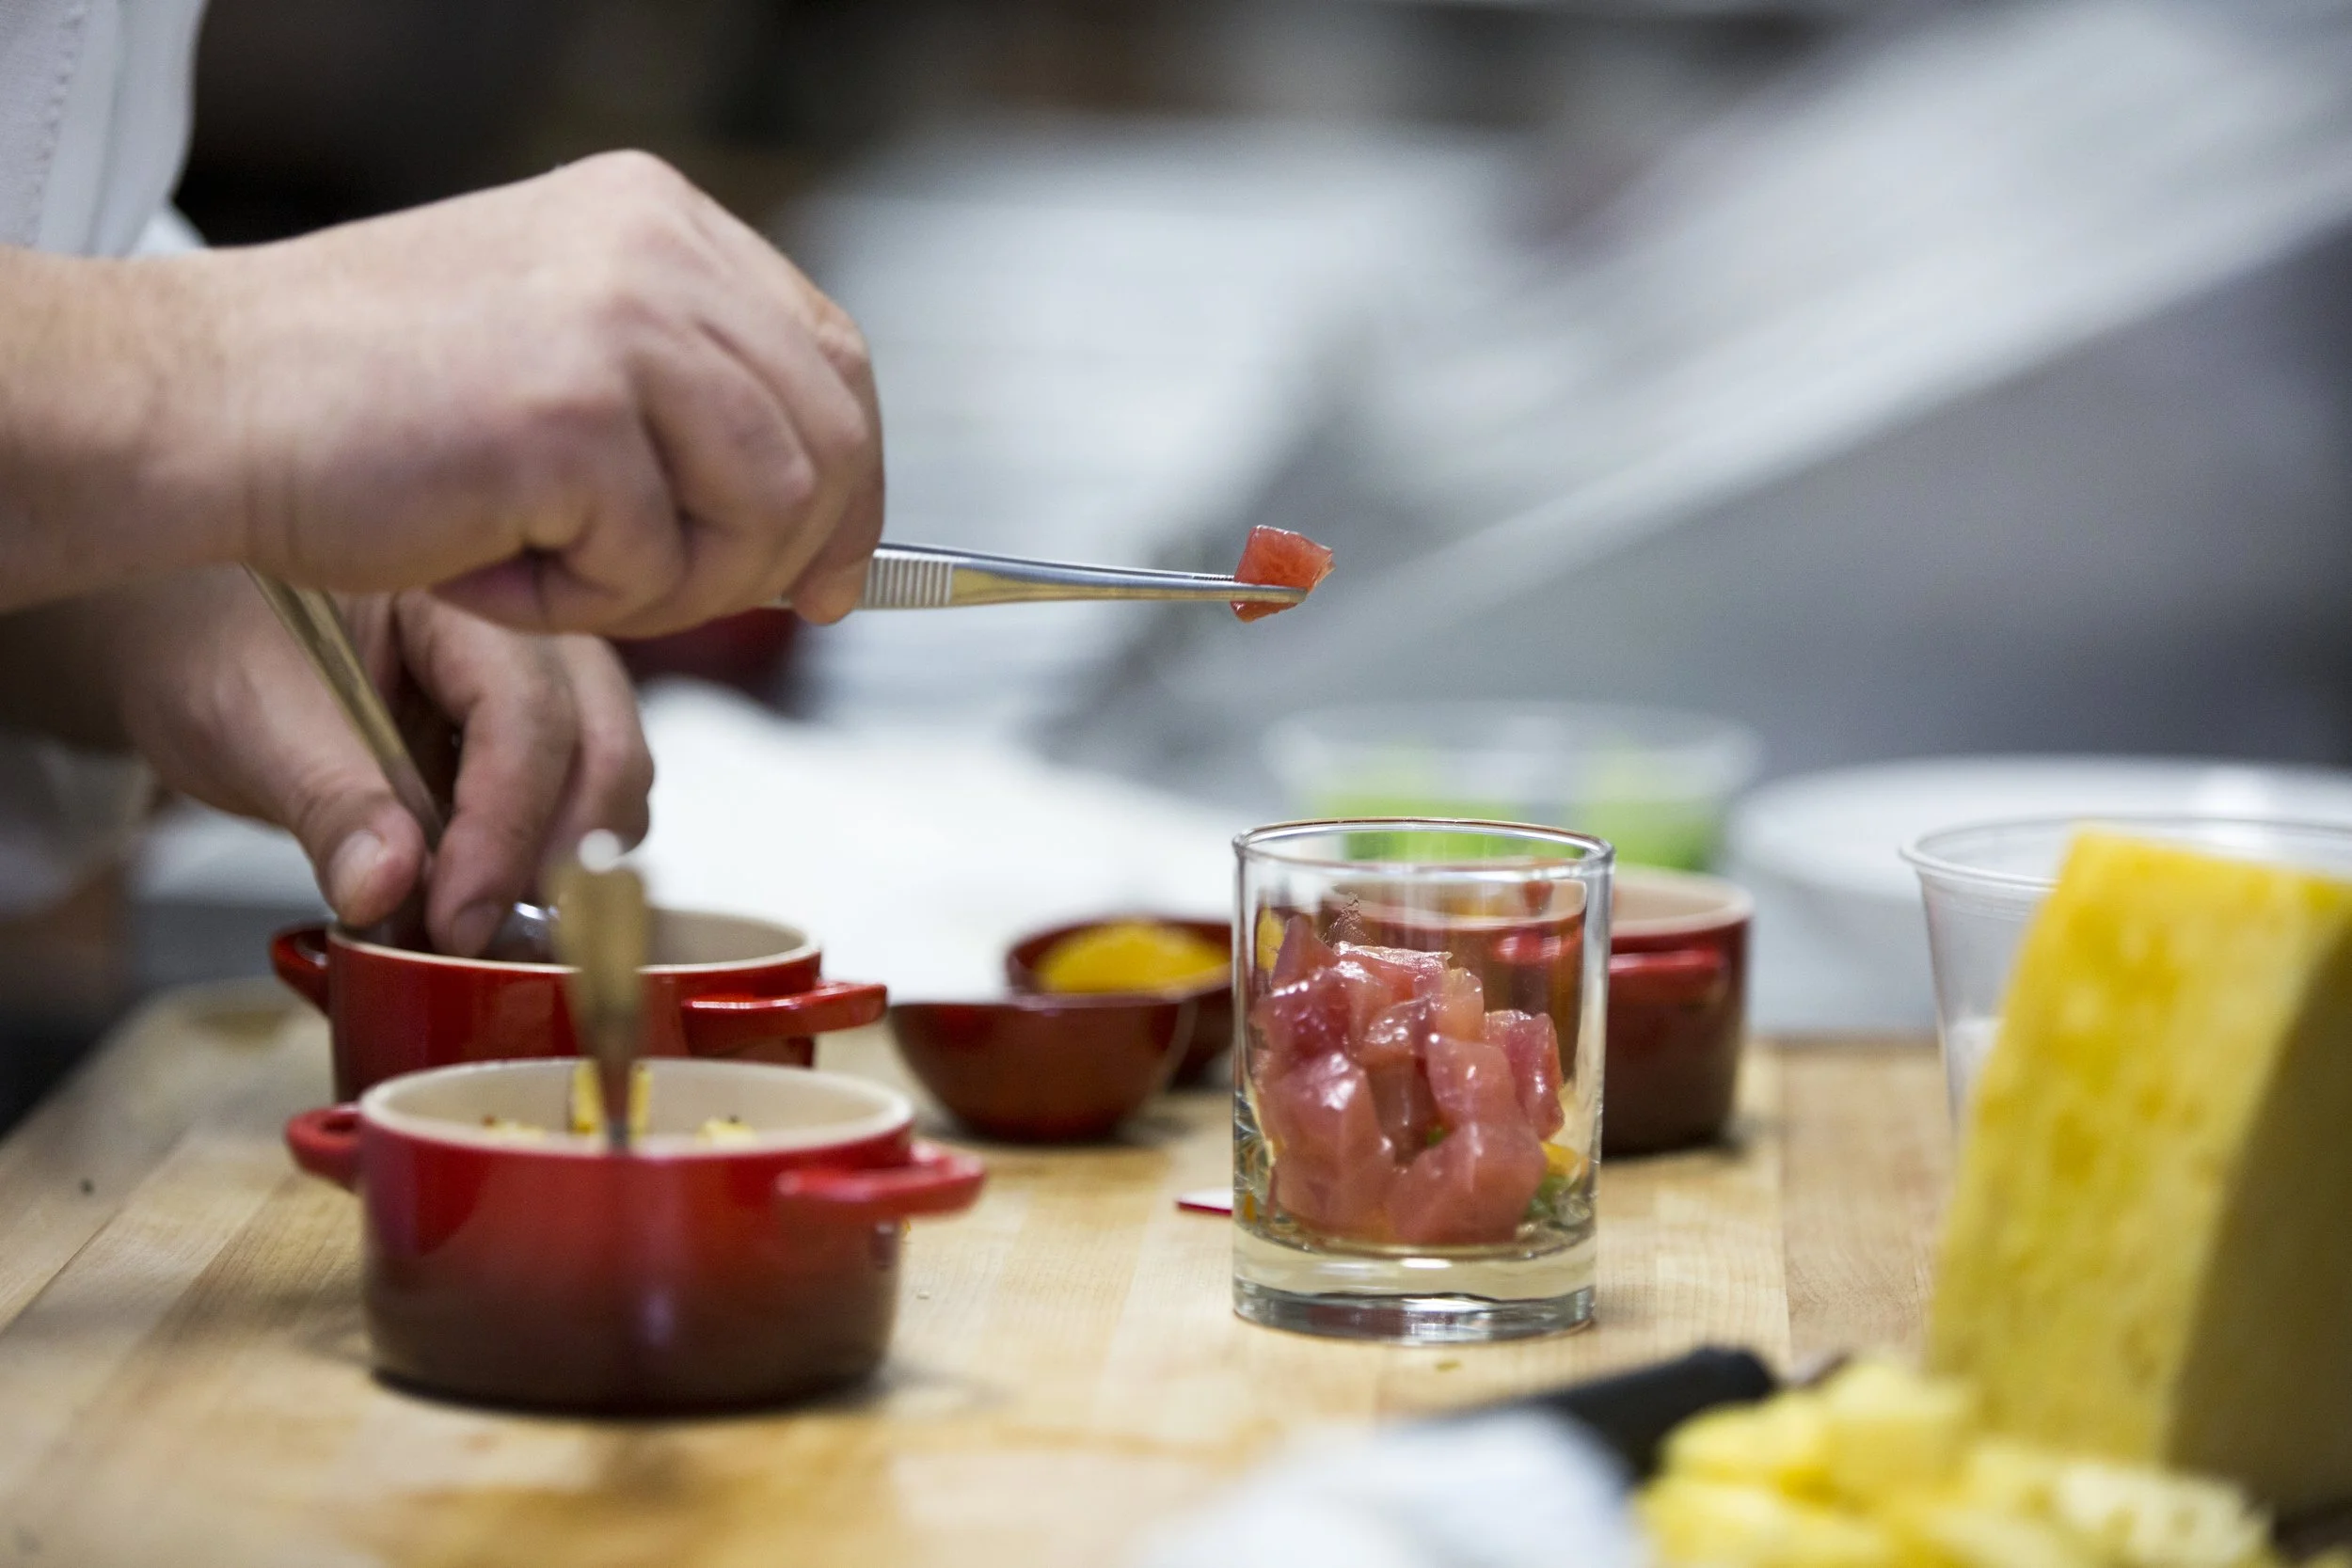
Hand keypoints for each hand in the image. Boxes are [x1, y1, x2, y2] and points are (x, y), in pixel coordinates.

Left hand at [100, 571, 652, 954]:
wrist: (192, 630)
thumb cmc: (211, 645)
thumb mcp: (245, 720)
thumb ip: (326, 802)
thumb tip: (387, 892)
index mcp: (458, 595)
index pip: (527, 714)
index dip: (504, 828)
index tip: (457, 921)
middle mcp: (528, 629)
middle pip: (606, 745)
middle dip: (564, 855)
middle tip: (482, 935)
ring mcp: (546, 681)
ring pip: (613, 779)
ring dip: (567, 865)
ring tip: (476, 922)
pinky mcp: (536, 739)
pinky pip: (584, 802)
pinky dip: (550, 862)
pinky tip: (480, 900)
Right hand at [157, 152, 881, 634]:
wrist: (204, 402)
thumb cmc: (360, 399)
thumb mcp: (561, 351)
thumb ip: (690, 400)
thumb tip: (825, 526)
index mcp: (660, 219)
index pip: (833, 361)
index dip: (850, 485)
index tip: (829, 574)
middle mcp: (657, 249)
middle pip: (827, 444)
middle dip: (772, 559)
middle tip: (666, 598)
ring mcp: (622, 324)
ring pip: (765, 514)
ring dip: (672, 588)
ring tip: (554, 574)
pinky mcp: (576, 417)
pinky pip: (654, 567)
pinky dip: (573, 603)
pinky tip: (484, 566)